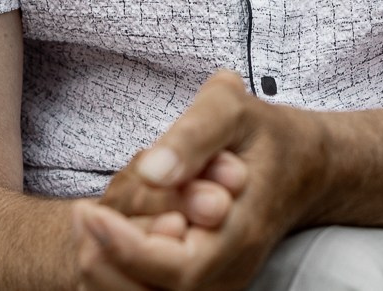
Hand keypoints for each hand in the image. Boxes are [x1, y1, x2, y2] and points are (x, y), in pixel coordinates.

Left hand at [75, 71, 321, 289]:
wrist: (302, 165)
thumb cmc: (262, 134)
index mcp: (242, 234)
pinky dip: (117, 272)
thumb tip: (151, 171)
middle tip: (80, 213)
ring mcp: (217, 282)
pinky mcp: (201, 281)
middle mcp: (230, 272)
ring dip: (106, 270)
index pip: (177, 269)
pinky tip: (101, 234)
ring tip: (86, 221)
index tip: (89, 212)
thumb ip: (193, 136)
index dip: (126, 248)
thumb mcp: (231, 109)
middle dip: (106, 261)